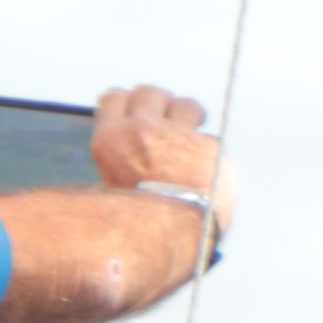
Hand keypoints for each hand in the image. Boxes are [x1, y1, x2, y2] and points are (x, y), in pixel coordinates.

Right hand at [89, 87, 218, 206]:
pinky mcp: (209, 146)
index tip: (141, 109)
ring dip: (192, 114)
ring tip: (195, 128)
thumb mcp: (116, 181)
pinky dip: (211, 152)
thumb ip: (128, 156)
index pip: (115, 98)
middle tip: (172, 116)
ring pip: (187, 105)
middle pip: (151, 93)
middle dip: (163, 102)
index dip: (130, 101)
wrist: (169, 230)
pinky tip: (209, 169)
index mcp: (111, 139)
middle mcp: (142, 129)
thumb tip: (139, 153)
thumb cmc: (141, 217)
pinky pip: (211, 140)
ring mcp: (177, 135)